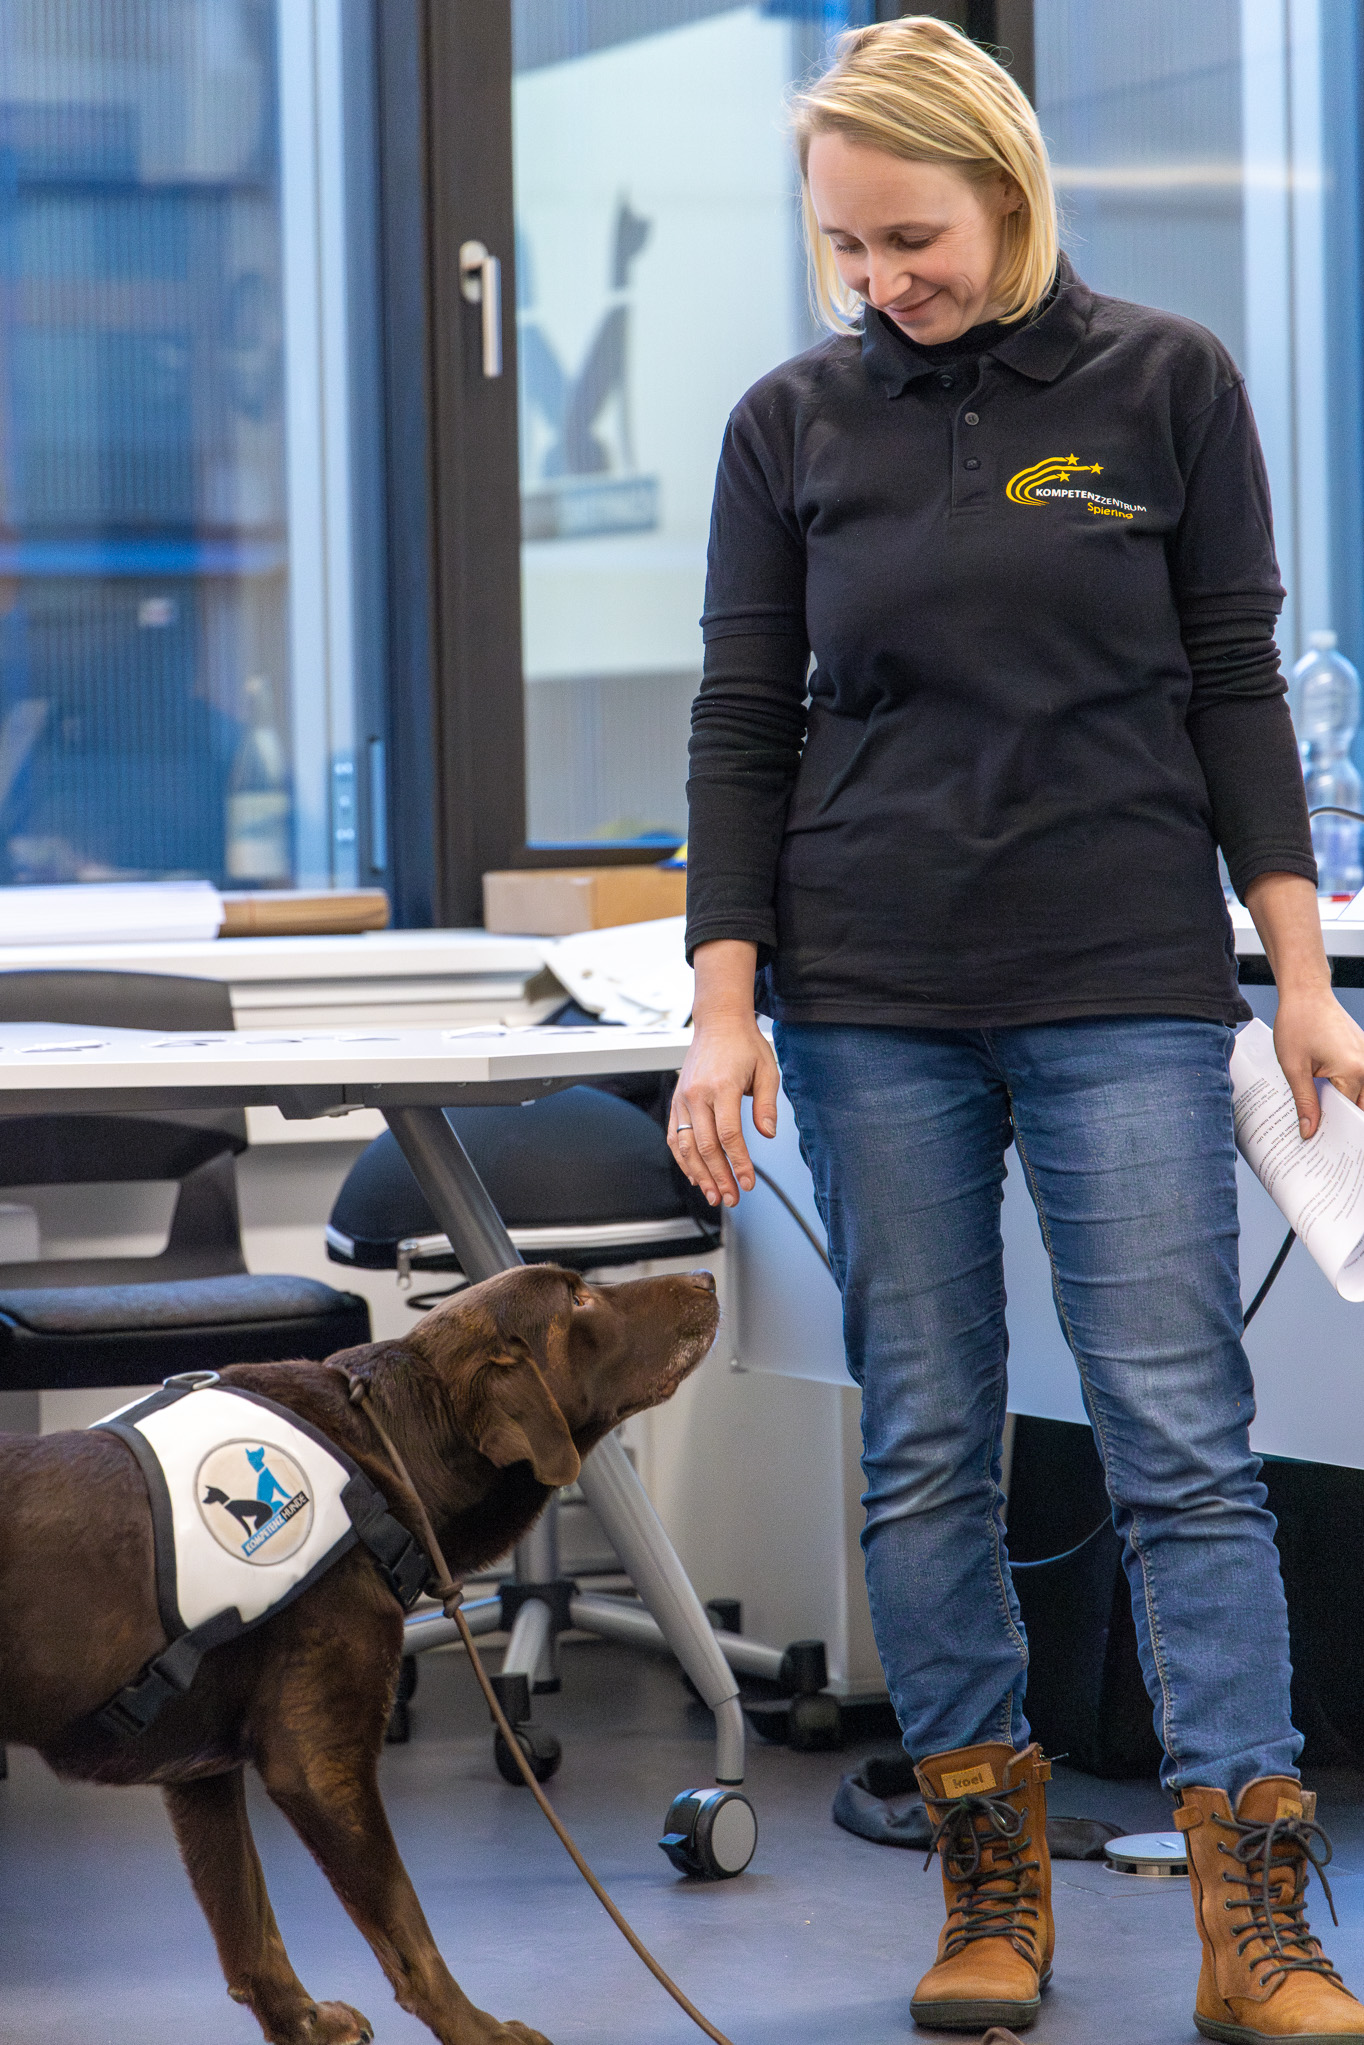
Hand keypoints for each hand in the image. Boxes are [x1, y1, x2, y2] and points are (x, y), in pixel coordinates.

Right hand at [669, 940, 778, 1206]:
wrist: (718, 1022)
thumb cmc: (744, 1044)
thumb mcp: (767, 1070)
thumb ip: (767, 1104)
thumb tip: (767, 1134)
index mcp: (722, 1087)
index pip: (729, 1135)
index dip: (739, 1163)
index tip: (748, 1182)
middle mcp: (697, 1094)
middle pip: (706, 1147)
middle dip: (719, 1177)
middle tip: (731, 1198)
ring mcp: (683, 1098)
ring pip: (685, 1146)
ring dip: (699, 1174)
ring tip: (712, 1194)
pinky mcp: (676, 1100)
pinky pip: (674, 1135)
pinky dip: (682, 1159)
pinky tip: (694, 1175)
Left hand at [1273, 987, 1363, 1137]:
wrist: (1305, 992)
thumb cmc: (1298, 1022)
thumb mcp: (1294, 1067)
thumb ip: (1305, 1102)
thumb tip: (1310, 1130)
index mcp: (1353, 1071)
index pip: (1350, 1114)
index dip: (1335, 1130)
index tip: (1322, 1143)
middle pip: (1361, 1107)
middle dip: (1343, 1122)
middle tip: (1322, 1137)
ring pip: (1362, 1094)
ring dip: (1346, 1105)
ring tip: (1323, 1116)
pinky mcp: (1362, 1051)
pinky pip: (1360, 1078)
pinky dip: (1347, 1090)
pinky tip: (1327, 1095)